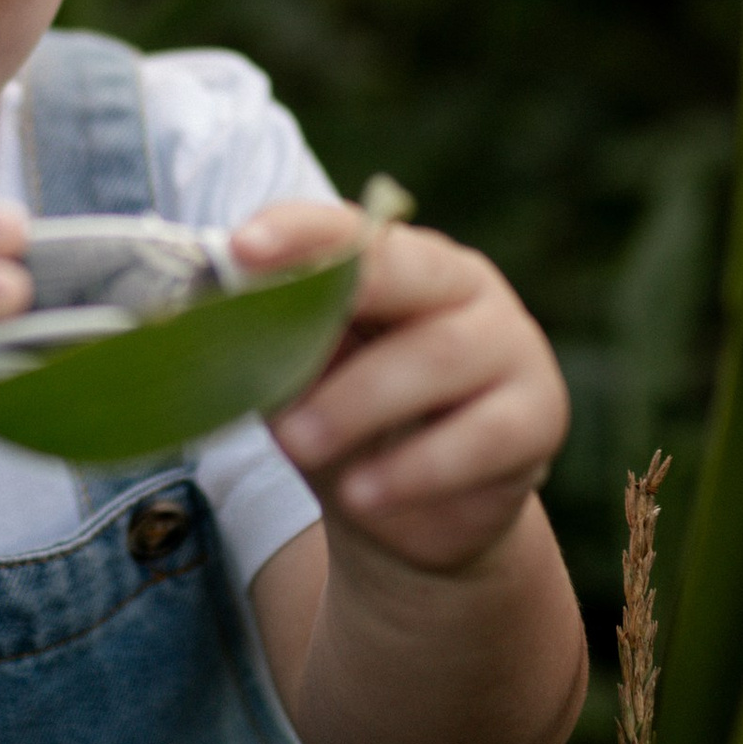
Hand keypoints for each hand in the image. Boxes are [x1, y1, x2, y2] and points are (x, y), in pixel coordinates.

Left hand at [233, 200, 568, 579]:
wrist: (416, 515)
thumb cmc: (348, 422)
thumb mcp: (300, 380)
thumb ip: (268, 341)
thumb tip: (204, 312)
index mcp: (400, 260)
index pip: (353, 229)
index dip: (300, 233)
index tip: (241, 247)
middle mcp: (464, 287)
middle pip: (409, 272)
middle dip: (336, 296)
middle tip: (267, 337)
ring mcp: (511, 346)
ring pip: (441, 356)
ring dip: (358, 401)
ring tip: (296, 444)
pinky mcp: (538, 417)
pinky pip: (482, 437)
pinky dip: (414, 468)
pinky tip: (361, 495)